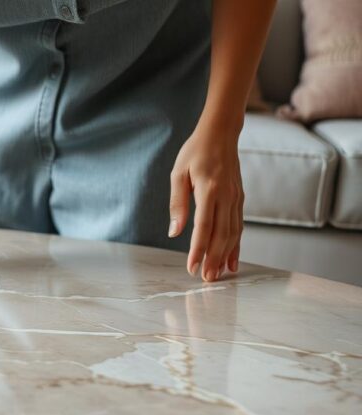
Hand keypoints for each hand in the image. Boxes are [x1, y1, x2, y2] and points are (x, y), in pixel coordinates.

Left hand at [168, 125, 244, 281]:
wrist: (221, 134)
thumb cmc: (195, 153)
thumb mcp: (178, 174)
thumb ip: (177, 204)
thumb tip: (174, 232)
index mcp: (209, 189)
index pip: (204, 226)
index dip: (198, 249)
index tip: (192, 267)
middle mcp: (227, 196)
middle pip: (222, 234)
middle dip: (214, 259)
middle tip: (206, 279)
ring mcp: (236, 198)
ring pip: (234, 233)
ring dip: (226, 256)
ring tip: (218, 275)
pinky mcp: (240, 199)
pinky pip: (239, 226)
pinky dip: (236, 246)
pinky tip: (231, 261)